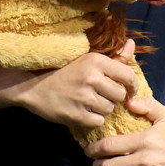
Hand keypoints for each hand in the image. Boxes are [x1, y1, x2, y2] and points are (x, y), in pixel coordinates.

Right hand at [18, 39, 138, 129]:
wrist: (32, 86)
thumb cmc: (63, 72)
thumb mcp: (87, 59)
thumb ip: (113, 56)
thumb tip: (132, 44)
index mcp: (96, 61)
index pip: (128, 75)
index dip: (132, 86)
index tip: (129, 90)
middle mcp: (91, 77)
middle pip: (120, 95)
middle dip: (113, 97)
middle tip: (100, 94)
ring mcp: (83, 97)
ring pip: (109, 109)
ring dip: (102, 108)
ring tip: (88, 101)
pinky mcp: (77, 114)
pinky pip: (98, 121)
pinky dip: (93, 119)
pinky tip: (82, 110)